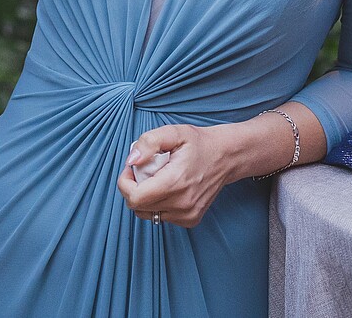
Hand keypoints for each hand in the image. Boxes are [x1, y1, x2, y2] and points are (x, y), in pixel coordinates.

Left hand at [116, 124, 244, 228]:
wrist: (226, 157)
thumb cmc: (199, 143)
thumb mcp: (173, 132)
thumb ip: (148, 142)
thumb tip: (131, 161)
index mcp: (175, 183)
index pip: (135, 198)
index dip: (124, 183)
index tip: (130, 169)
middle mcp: (182, 204)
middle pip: (138, 207)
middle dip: (133, 188)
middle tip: (142, 170)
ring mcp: (187, 215)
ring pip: (148, 214)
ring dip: (144, 198)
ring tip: (155, 179)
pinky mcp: (191, 220)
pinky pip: (161, 217)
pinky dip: (157, 204)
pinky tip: (166, 189)